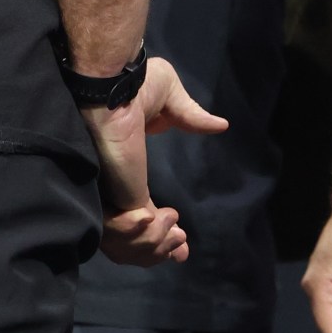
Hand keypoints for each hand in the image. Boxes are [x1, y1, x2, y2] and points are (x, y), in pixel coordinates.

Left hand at [82, 56, 225, 266]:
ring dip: (157, 246)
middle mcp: (112, 186)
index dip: (156, 230)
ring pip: (127, 246)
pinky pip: (131, 235)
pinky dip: (151, 240)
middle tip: (180, 248)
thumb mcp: (169, 99)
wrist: (114, 81)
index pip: (135, 213)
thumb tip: (220, 125)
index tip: (180, 241)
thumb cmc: (137, 82)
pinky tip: (170, 223)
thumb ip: (190, 117)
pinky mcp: (117, 194)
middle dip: (157, 251)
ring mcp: (112, 192)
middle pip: (128, 239)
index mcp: (122, 171)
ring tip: (177, 234)